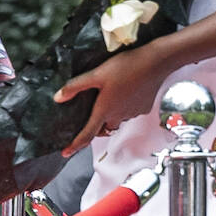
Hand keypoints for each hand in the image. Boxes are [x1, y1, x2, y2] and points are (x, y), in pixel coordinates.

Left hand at [53, 41, 168, 154]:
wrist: (156, 62)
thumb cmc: (127, 67)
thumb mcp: (97, 74)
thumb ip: (76, 86)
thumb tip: (58, 98)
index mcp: (105, 110)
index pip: (86, 135)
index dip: (74, 145)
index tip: (65, 152)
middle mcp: (118, 116)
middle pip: (103, 128)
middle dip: (96, 125)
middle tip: (91, 114)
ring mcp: (132, 113)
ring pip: (117, 119)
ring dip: (111, 114)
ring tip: (109, 97)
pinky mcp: (143, 108)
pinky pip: (130, 112)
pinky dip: (125, 107)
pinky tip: (126, 91)